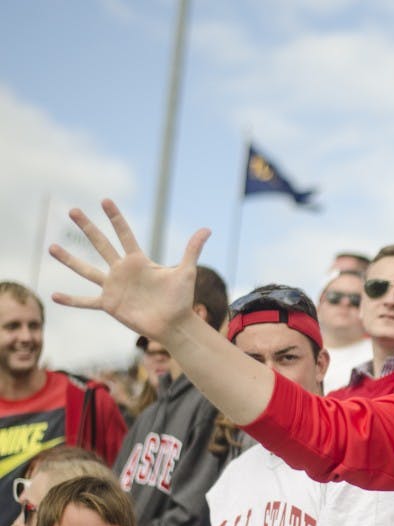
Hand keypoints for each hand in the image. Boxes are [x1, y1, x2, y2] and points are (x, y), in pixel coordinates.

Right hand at [49, 199, 210, 344]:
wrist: (174, 323)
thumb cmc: (181, 298)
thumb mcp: (186, 272)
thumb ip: (192, 250)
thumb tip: (207, 229)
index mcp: (138, 260)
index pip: (125, 234)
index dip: (116, 218)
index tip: (105, 200)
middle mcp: (122, 270)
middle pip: (101, 244)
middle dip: (88, 227)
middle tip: (73, 210)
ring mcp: (113, 287)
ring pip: (87, 270)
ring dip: (69, 259)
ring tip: (51, 246)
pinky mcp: (110, 304)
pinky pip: (86, 301)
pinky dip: (71, 300)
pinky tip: (54, 296)